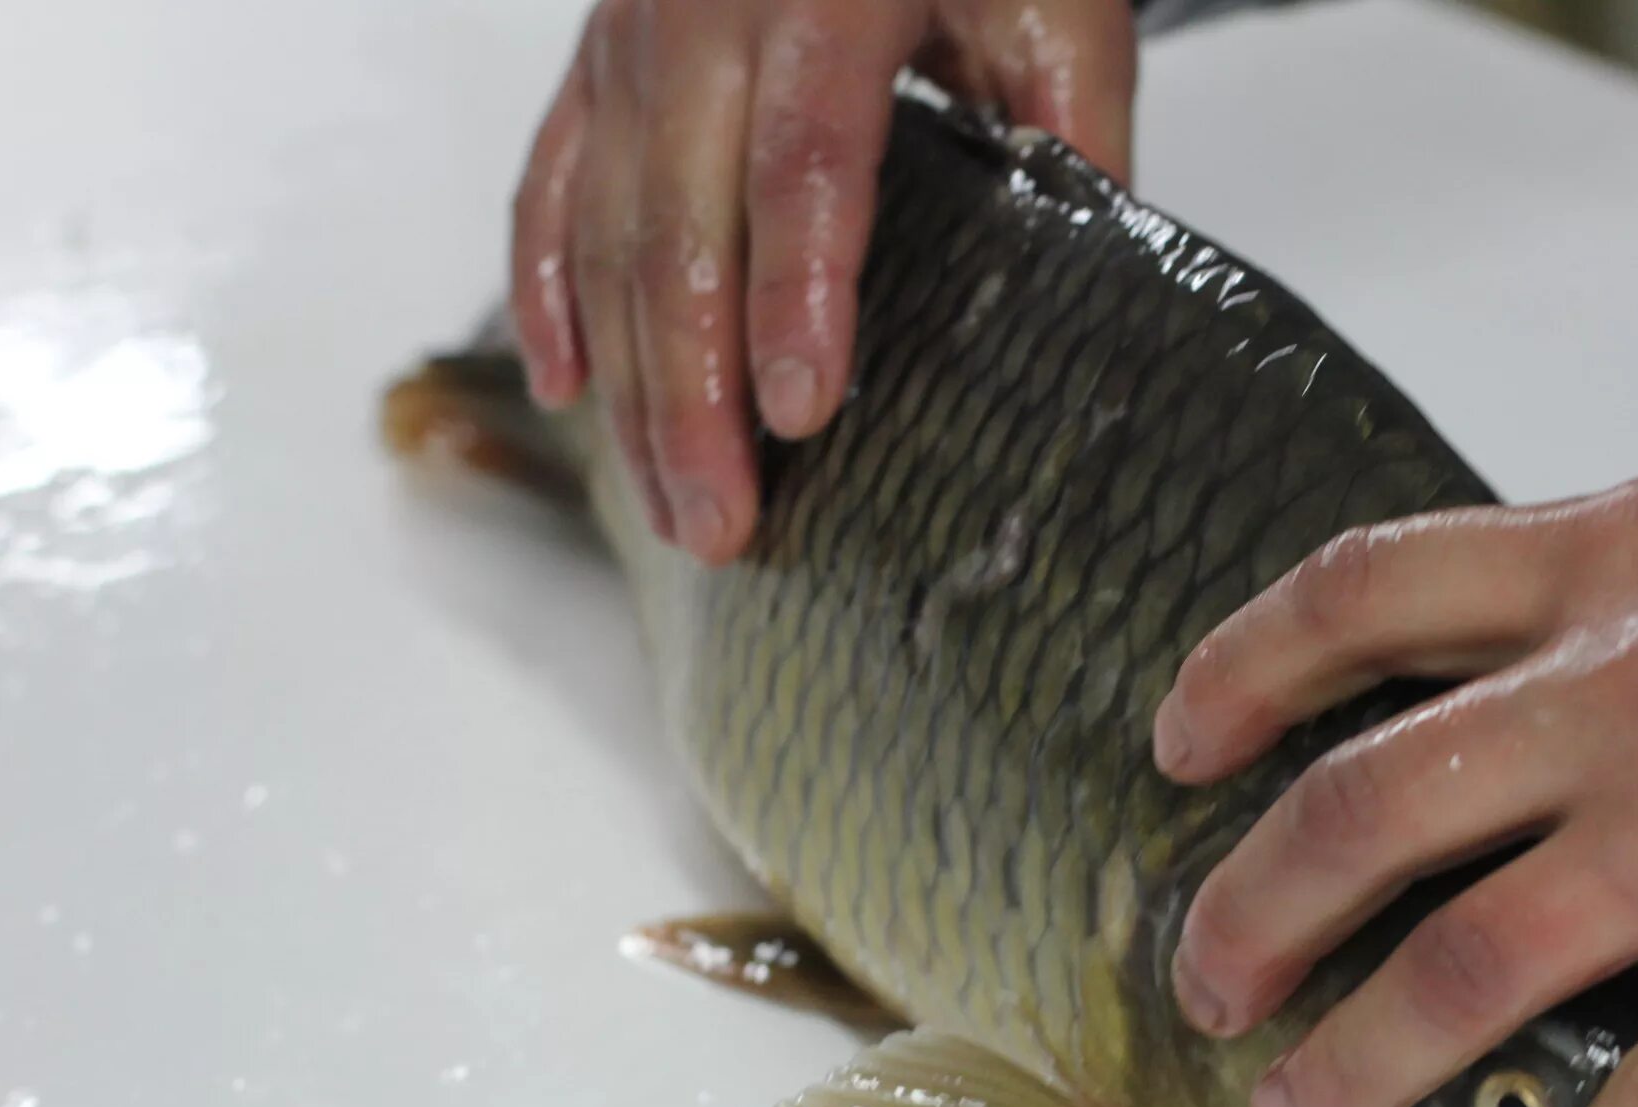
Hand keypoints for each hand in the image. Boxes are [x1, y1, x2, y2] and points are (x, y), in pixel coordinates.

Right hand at [512, 0, 1136, 561]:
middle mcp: (705, 8)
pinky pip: (549, 184)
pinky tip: (567, 391)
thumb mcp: (1051, 2)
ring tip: (673, 507)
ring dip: (631, 384)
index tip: (801, 411)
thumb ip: (1072, 132)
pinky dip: (547, 292)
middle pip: (679, 221)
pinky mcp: (595, 58)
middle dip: (692, 391)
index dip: (797, 291)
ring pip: (605, 228)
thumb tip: (1090, 294)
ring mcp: (632, 34)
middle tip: (723, 524)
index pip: (804, 159)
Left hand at [1154, 461, 1637, 1106]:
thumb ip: (1618, 599)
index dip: (1241, 669)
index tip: (1179, 740)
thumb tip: (1499, 682)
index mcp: (1617, 555)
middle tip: (1204, 981)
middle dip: (1249, 907)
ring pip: (1466, 962)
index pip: (1363, 591)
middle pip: (1364, 804)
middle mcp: (1632, 683)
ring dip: (1356, 1061)